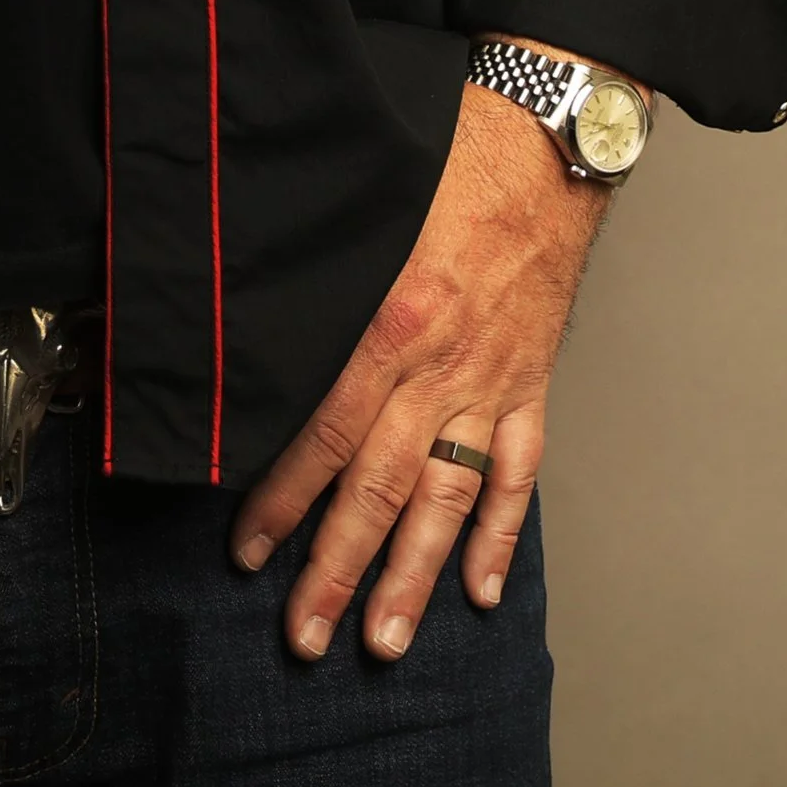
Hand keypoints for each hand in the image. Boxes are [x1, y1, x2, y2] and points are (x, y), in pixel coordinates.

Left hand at [230, 67, 611, 660]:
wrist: (544, 145)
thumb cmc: (442, 163)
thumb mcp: (356, 215)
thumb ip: (311, 279)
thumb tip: (242, 323)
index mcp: (389, 323)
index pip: (323, 434)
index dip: (282, 499)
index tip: (248, 552)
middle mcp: (440, 369)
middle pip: (381, 488)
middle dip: (340, 569)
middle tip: (306, 637)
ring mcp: (491, 383)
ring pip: (447, 499)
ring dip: (415, 577)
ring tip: (388, 641)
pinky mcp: (530, 382)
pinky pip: (515, 472)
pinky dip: (500, 534)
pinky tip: (480, 589)